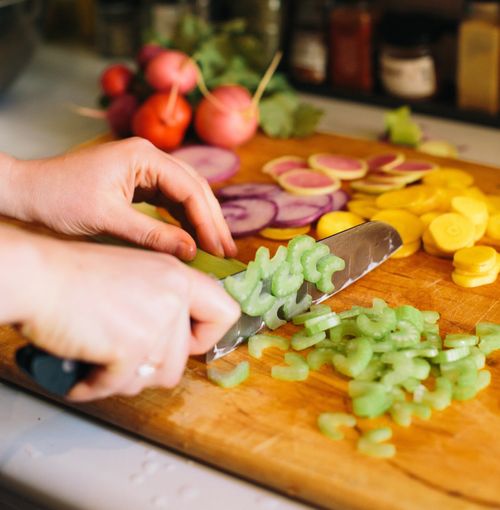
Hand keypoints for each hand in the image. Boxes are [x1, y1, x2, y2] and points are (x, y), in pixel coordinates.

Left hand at [5, 138, 235, 259]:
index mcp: (144, 156)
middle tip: (228, 250)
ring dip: (201, 220)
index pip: (189, 188)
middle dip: (212, 220)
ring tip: (217, 247)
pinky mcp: (139, 183)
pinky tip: (193, 237)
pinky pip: (170, 200)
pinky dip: (183, 219)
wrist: (26, 192)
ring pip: (186, 194)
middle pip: (194, 188)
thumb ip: (153, 234)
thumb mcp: (107, 219)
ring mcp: (145, 169)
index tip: (219, 249)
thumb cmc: (58, 199)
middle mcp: (149, 157)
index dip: (208, 221)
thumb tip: (193, 251)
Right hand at [18, 234, 239, 400]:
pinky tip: (83, 373)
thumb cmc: (78, 277)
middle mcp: (173, 296)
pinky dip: (98, 386)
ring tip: (101, 361)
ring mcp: (155, 321)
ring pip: (157, 376)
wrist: (39, 277)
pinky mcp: (130, 346)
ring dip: (126, 377)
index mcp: (178, 276)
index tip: (183, 342)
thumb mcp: (136, 274)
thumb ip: (164, 301)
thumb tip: (177, 338)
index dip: (205, 336)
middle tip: (125, 355)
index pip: (226, 312)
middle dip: (151, 366)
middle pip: (182, 359)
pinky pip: (121, 385)